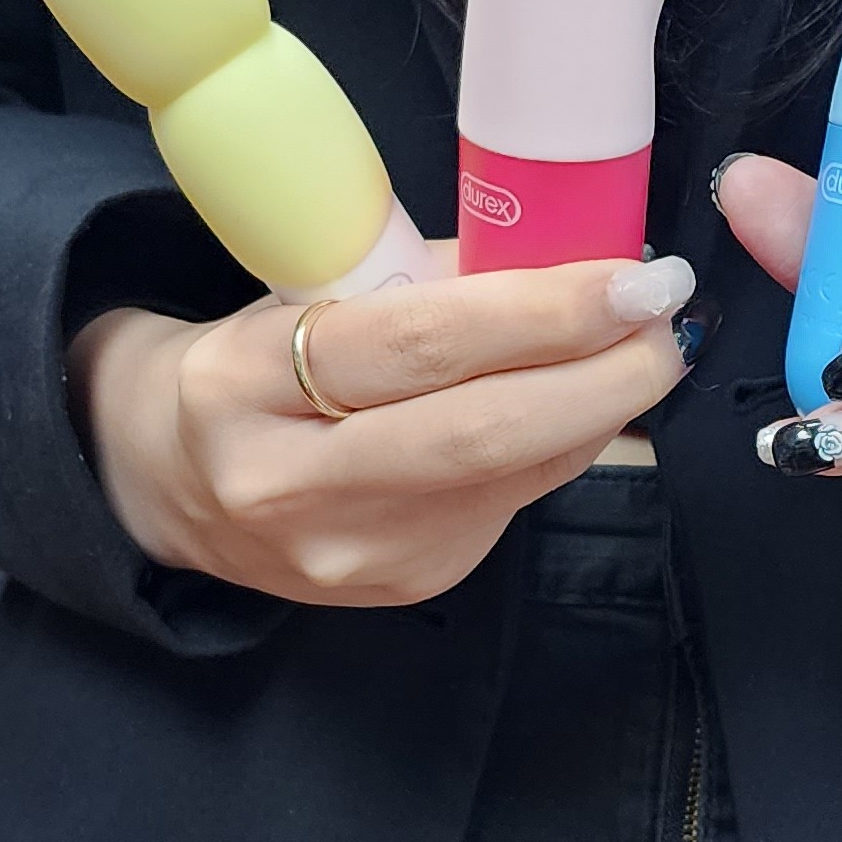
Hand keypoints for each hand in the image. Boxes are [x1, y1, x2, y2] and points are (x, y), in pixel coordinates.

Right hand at [67, 250, 695, 607]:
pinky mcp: (401, 585)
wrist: (172, 486)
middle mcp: (289, 486)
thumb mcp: (300, 299)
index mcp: (243, 385)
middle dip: (600, 372)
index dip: (539, 311)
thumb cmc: (251, 367)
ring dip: (599, 408)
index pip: (414, 345)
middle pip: (477, 431)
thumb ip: (423, 284)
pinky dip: (561, 445)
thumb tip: (566, 256)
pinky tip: (584, 404)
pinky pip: (511, 503)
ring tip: (649, 348)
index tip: (630, 276)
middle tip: (669, 319)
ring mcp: (349, 551)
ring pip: (510, 474)